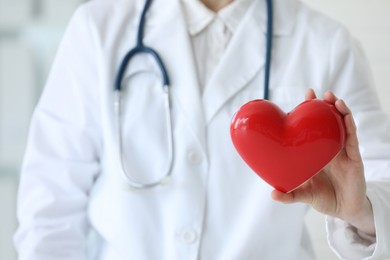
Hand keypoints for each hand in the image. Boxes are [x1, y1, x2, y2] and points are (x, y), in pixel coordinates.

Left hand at [271, 89, 375, 235]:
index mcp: (316, 151)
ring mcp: (343, 151)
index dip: (309, 112)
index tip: (305, 96)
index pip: (312, 127)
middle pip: (328, 121)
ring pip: (342, 126)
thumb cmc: (324, 197)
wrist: (344, 210)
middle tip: (317, 93)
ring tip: (333, 99)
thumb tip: (272, 194)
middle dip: (324, 106)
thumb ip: (289, 194)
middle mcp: (329, 147)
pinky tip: (345, 116)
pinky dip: (349, 126)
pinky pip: (352, 139)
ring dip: (339, 111)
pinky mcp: (354, 158)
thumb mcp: (304, 194)